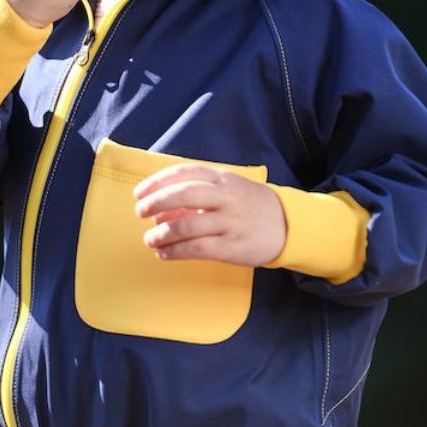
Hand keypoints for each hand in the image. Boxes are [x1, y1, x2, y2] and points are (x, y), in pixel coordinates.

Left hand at [133, 164, 286, 266]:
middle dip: (156, 203)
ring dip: (161, 233)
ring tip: (150, 239)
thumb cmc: (248, 205)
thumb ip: (196, 193)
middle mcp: (226, 197)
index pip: (184, 173)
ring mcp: (230, 222)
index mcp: (222, 179)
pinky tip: (163, 254)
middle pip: (184, 195)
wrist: (287, 224)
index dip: (157, 182)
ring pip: (187, 225)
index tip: (139, 193)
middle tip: (140, 213)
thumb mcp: (227, 188)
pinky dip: (174, 251)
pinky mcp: (232, 247)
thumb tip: (158, 210)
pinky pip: (196, 248)